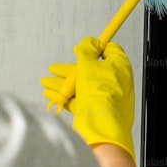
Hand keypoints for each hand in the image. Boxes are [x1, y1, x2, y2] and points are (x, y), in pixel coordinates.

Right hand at [41, 36, 135, 160]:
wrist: (101, 125)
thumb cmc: (100, 95)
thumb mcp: (88, 65)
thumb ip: (86, 51)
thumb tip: (89, 41)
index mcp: (120, 66)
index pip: (110, 50)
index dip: (95, 47)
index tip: (83, 47)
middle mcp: (116, 81)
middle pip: (90, 70)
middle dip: (68, 70)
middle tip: (54, 68)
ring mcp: (107, 96)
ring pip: (83, 86)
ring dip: (62, 83)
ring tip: (46, 82)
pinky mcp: (98, 109)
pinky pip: (81, 99)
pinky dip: (66, 96)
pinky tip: (52, 95)